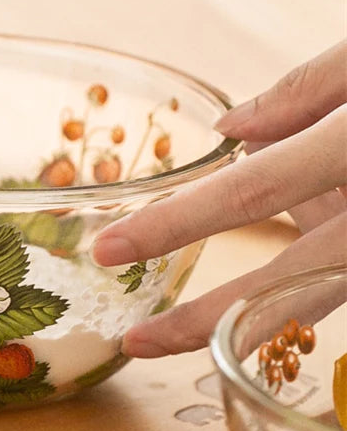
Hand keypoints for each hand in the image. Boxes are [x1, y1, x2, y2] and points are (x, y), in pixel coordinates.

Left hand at [92, 40, 346, 357]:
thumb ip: (310, 89)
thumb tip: (232, 131)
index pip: (247, 191)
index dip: (173, 224)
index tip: (107, 250)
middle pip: (287, 283)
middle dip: (206, 320)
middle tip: (135, 341)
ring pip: (323, 297)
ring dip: (252, 321)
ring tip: (181, 332)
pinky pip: (345, 278)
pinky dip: (307, 291)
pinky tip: (269, 287)